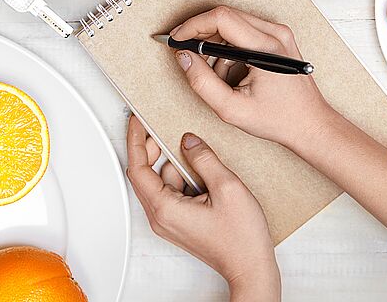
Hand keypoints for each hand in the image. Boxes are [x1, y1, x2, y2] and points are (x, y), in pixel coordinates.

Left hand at [126, 116, 280, 300]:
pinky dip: (184, 177)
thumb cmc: (241, 238)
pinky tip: (204, 171)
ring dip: (176, 164)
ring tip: (199, 154)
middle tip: (167, 128)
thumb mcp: (227, 187)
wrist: (250, 266)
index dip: (135, 141)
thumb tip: (188, 141)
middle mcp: (161, 217)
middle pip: (146, 174)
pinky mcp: (180, 221)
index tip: (137, 121)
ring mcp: (169, 220)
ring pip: (163, 181)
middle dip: (155, 149)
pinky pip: (174, 191)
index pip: (138, 168)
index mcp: (165, 208)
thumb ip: (204, 159)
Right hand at [170, 6, 334, 147]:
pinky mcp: (278, 39)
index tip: (176, 39)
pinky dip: (229, 48)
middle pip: (226, 16)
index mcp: (266, 48)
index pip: (221, 18)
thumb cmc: (280, 119)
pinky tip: (231, 72)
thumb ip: (202, 82)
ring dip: (216, 44)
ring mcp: (279, 34)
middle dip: (200, 34)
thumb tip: (184, 58)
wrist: (310, 123)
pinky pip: (244, 31)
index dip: (192, 26)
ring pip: (233, 23)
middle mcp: (275, 34)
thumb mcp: (232, 109)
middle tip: (186, 54)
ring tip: (216, 74)